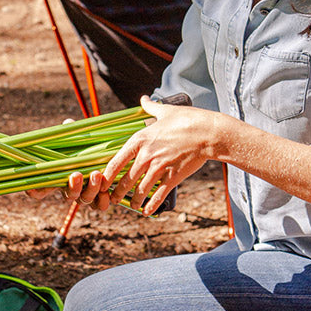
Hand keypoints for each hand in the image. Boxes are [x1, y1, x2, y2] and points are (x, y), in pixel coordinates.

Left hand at [101, 95, 216, 214]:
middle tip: (113, 199)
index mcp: (141, 140)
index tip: (102, 182)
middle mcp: (147, 155)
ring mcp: (159, 167)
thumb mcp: (166, 111)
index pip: (116, 161)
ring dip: (134, 201)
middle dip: (117, 192)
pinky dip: (151, 206)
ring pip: (140, 190)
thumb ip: (151, 107)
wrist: (209, 133)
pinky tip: (147, 211)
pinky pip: (158, 195)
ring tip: (132, 205)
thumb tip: (144, 99)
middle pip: (126, 179)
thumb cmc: (188, 120)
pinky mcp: (173, 177)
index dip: (107, 175)